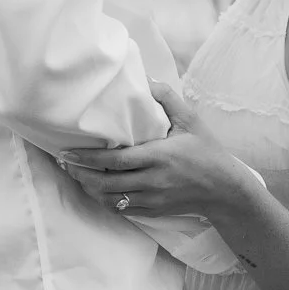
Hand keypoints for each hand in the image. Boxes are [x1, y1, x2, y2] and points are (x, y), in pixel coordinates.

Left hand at [56, 83, 258, 219]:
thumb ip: (167, 99)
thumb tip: (146, 79)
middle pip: (106, 182)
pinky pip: (120, 209)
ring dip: (89, 188)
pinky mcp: (152, 210)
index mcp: (159, 157)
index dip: (88, 158)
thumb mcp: (191, 120)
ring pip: (110, 199)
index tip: (68, 152)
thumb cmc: (207, 151)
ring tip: (76, 174)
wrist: (224, 189)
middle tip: (64, 162)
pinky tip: (96, 189)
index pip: (115, 160)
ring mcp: (152, 199)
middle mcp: (152, 181)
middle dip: (80, 174)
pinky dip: (104, 200)